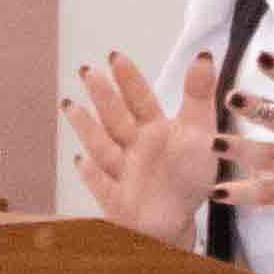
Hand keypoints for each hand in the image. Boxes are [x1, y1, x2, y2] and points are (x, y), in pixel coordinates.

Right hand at [63, 46, 222, 238]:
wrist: (179, 219)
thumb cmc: (185, 174)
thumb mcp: (200, 132)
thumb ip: (199, 96)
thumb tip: (204, 54)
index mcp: (153, 129)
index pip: (139, 99)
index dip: (128, 79)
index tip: (115, 56)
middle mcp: (133, 147)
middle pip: (116, 118)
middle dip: (102, 96)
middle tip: (87, 71)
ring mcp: (122, 173)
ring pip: (103, 147)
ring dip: (87, 128)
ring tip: (69, 106)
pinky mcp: (118, 201)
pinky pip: (104, 187)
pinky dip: (92, 175)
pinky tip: (80, 160)